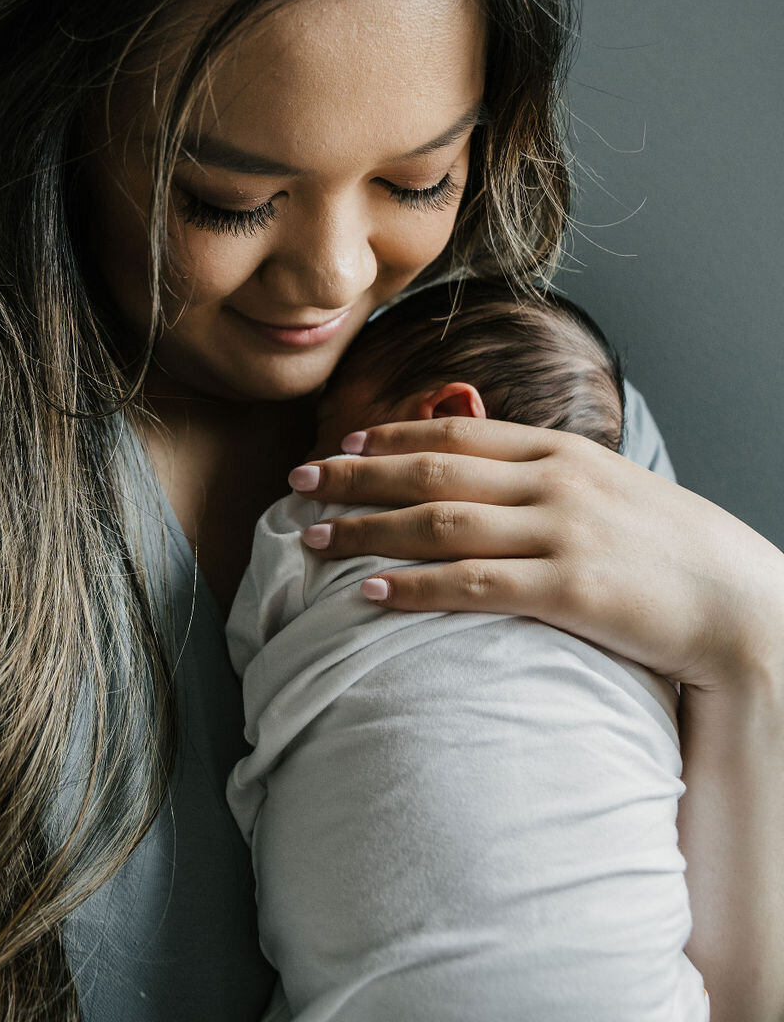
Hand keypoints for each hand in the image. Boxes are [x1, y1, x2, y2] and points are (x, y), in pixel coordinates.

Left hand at [288, 416, 783, 691]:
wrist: (741, 603)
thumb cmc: (670, 551)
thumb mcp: (608, 491)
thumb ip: (546, 477)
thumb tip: (486, 475)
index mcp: (562, 452)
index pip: (457, 435)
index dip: (391, 439)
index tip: (342, 445)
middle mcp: (555, 481)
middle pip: (432, 471)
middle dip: (357, 476)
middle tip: (298, 483)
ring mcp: (562, 533)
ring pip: (440, 523)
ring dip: (368, 529)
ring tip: (315, 538)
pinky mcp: (570, 590)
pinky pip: (473, 585)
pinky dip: (415, 586)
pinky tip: (370, 591)